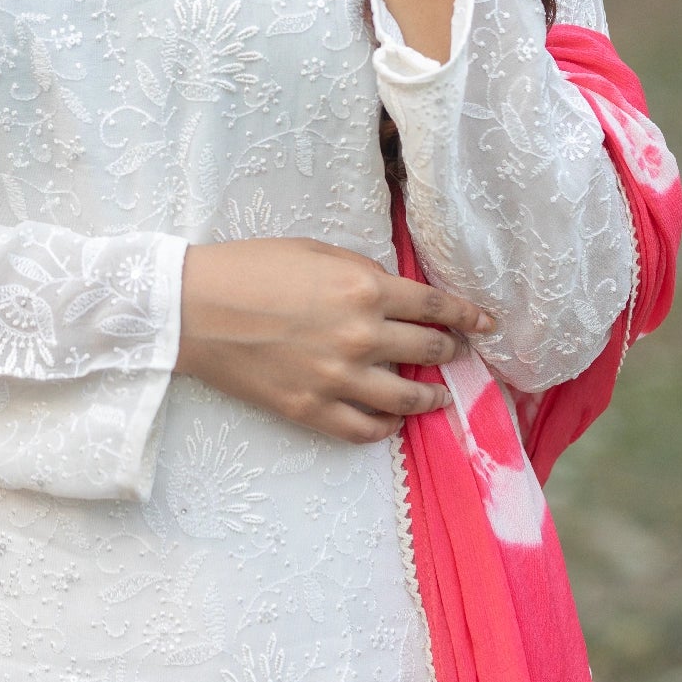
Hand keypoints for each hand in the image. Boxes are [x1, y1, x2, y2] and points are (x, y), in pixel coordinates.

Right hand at [175, 236, 492, 442]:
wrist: (194, 307)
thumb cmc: (251, 266)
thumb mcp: (315, 251)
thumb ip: (362, 272)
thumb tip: (396, 292)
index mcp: (363, 288)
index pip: (436, 306)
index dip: (468, 315)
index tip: (486, 323)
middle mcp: (360, 336)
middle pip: (429, 350)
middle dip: (451, 350)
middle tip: (458, 352)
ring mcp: (337, 379)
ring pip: (407, 397)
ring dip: (430, 395)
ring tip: (437, 394)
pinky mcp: (311, 410)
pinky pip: (365, 430)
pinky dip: (386, 426)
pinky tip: (392, 418)